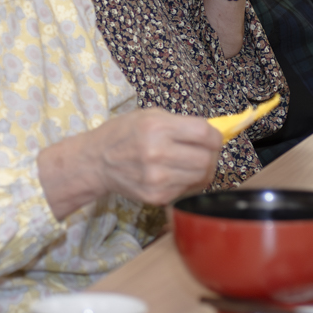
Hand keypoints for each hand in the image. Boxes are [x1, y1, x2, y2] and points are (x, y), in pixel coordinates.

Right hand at [43, 109, 224, 215]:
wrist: (96, 161)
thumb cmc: (123, 134)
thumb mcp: (150, 116)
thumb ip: (182, 123)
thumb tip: (214, 134)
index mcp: (157, 128)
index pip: (205, 134)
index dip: (215, 136)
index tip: (212, 138)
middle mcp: (157, 153)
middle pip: (206, 159)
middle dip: (210, 154)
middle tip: (202, 151)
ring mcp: (156, 178)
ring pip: (201, 176)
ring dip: (201, 170)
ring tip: (189, 163)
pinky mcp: (155, 196)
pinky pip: (186, 190)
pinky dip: (187, 182)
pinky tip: (175, 174)